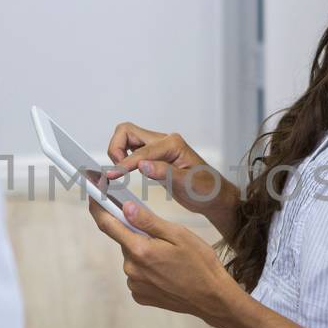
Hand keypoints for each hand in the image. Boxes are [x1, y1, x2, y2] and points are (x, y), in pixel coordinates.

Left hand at [87, 196, 238, 324]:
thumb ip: (149, 222)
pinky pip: (137, 274)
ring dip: (143, 252)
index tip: (92, 195)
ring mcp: (134, 284)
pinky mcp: (140, 295)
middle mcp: (132, 269)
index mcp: (140, 250)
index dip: (98, 207)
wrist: (211, 298)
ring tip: (169, 257)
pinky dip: (147, 268)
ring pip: (132, 257)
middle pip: (124, 241)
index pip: (108, 224)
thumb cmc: (200, 263)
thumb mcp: (178, 235)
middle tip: (161, 236)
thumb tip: (125, 208)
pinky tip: (166, 271)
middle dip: (136, 233)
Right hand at [102, 122, 237, 231]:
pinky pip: (132, 150)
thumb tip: (142, 165)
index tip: (112, 175)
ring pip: (127, 138)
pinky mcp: (154, 157)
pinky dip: (122, 157)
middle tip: (115, 170)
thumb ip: (165, 173)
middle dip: (116, 148)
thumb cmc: (207, 190)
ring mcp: (158, 148)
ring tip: (118, 172)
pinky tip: (122, 171)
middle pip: (128, 132)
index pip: (141, 151)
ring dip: (117, 151)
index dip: (125, 163)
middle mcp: (164, 141)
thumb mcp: (188, 184)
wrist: (215, 196)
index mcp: (173, 144)